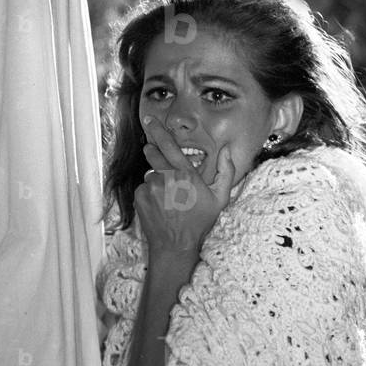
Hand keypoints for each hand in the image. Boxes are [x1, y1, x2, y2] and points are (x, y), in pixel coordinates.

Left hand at [133, 115, 237, 259]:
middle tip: (159, 161)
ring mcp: (151, 187)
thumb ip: (225, 171)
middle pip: (153, 155)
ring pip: (151, 175)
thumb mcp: (220, 198)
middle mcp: (166, 177)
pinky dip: (150, 193)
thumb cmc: (201, 223)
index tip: (149, 120)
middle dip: (154, 152)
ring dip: (157, 181)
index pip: (168, 145)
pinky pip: (144, 188)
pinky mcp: (140, 197)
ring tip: (168, 199)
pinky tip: (160, 206)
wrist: (176, 246)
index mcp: (185, 174)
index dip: (158, 130)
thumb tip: (225, 150)